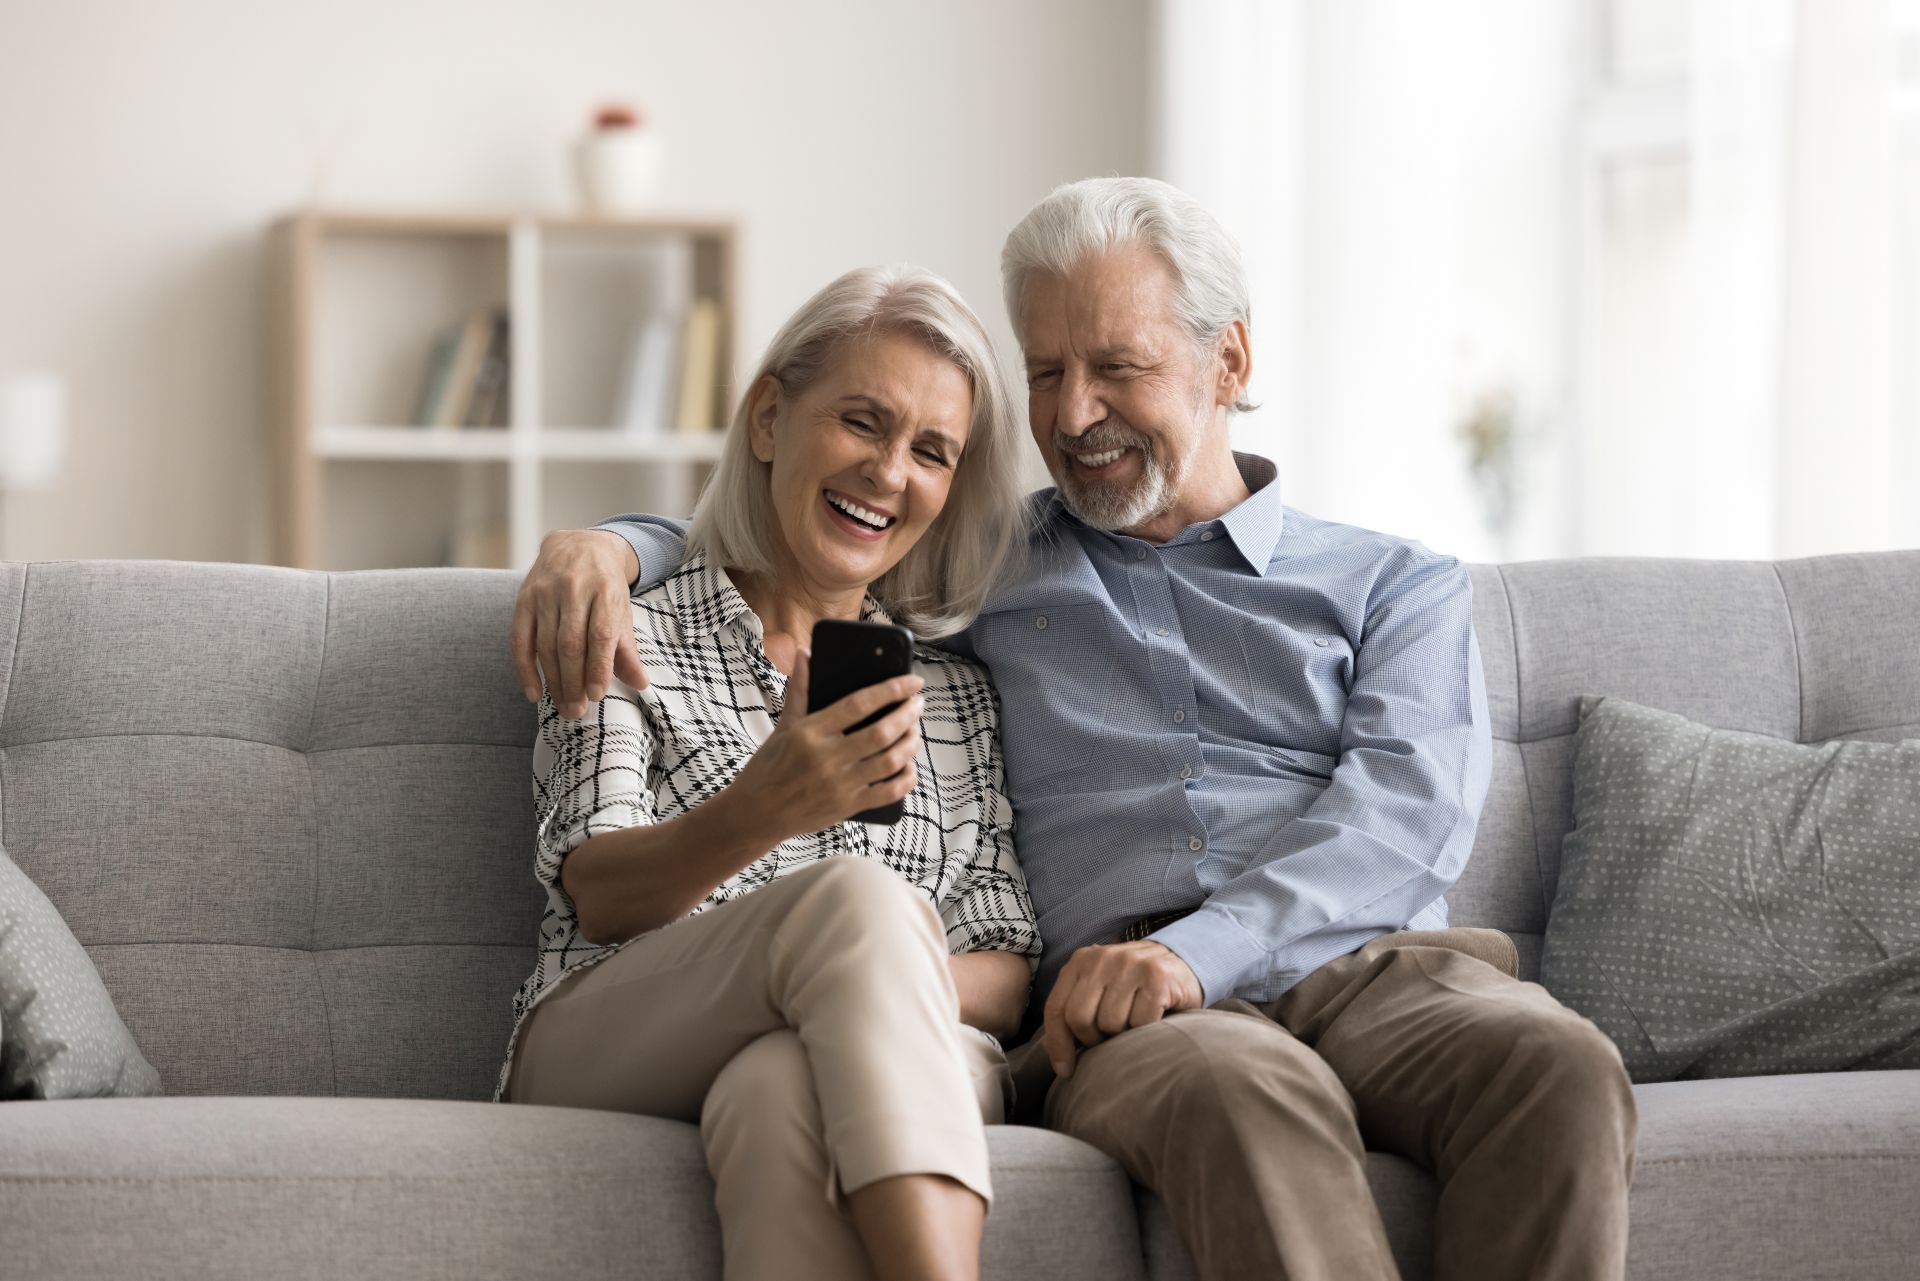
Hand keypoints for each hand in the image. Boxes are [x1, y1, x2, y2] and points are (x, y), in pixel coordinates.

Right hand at [512, 529, 646, 717]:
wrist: (577, 544)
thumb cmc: (605, 585)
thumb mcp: (621, 610)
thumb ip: (627, 648)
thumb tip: (640, 684)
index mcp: (604, 589)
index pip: (600, 634)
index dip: (598, 667)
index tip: (597, 695)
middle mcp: (573, 588)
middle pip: (570, 643)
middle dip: (573, 681)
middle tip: (577, 711)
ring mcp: (544, 593)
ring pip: (545, 644)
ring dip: (553, 680)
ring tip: (563, 706)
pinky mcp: (523, 598)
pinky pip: (520, 639)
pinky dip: (525, 669)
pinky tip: (534, 692)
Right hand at [724, 650, 926, 840]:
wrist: (756, 813)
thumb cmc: (768, 766)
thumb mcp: (783, 726)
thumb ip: (800, 690)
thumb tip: (804, 653)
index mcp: (811, 732)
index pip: (859, 704)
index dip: (892, 690)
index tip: (912, 682)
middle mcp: (827, 758)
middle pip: (882, 732)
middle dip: (908, 715)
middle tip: (919, 704)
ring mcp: (839, 785)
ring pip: (890, 761)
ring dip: (911, 744)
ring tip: (915, 731)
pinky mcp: (847, 807)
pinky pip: (888, 793)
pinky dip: (906, 779)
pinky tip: (910, 767)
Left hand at [1043, 940, 1203, 1078]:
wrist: (1184, 962)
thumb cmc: (1135, 987)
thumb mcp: (1101, 987)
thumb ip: (1077, 1008)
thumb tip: (1060, 1059)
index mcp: (1081, 961)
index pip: (1056, 1008)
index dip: (1058, 1044)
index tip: (1066, 1070)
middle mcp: (1102, 958)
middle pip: (1079, 1018)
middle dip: (1093, 1039)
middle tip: (1109, 1040)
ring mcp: (1130, 965)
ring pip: (1111, 1023)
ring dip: (1123, 1034)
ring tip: (1134, 1023)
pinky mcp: (1156, 977)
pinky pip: (1140, 1023)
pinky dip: (1146, 1031)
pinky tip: (1153, 1019)